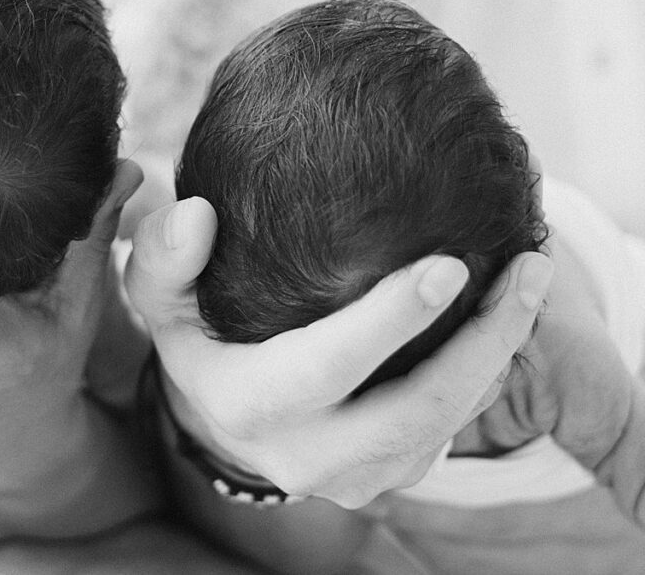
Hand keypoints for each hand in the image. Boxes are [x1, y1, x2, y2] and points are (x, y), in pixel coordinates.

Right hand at [125, 196, 553, 508]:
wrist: (222, 413)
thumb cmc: (197, 336)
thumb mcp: (159, 297)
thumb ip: (164, 255)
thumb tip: (197, 214)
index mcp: (247, 405)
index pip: (324, 367)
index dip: (387, 322)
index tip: (449, 265)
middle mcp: (302, 455)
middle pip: (412, 410)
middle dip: (482, 343)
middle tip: (527, 269)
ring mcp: (349, 476)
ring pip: (443, 427)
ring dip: (496, 357)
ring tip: (531, 282)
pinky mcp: (383, 477)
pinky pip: (447, 433)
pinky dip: (481, 378)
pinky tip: (502, 322)